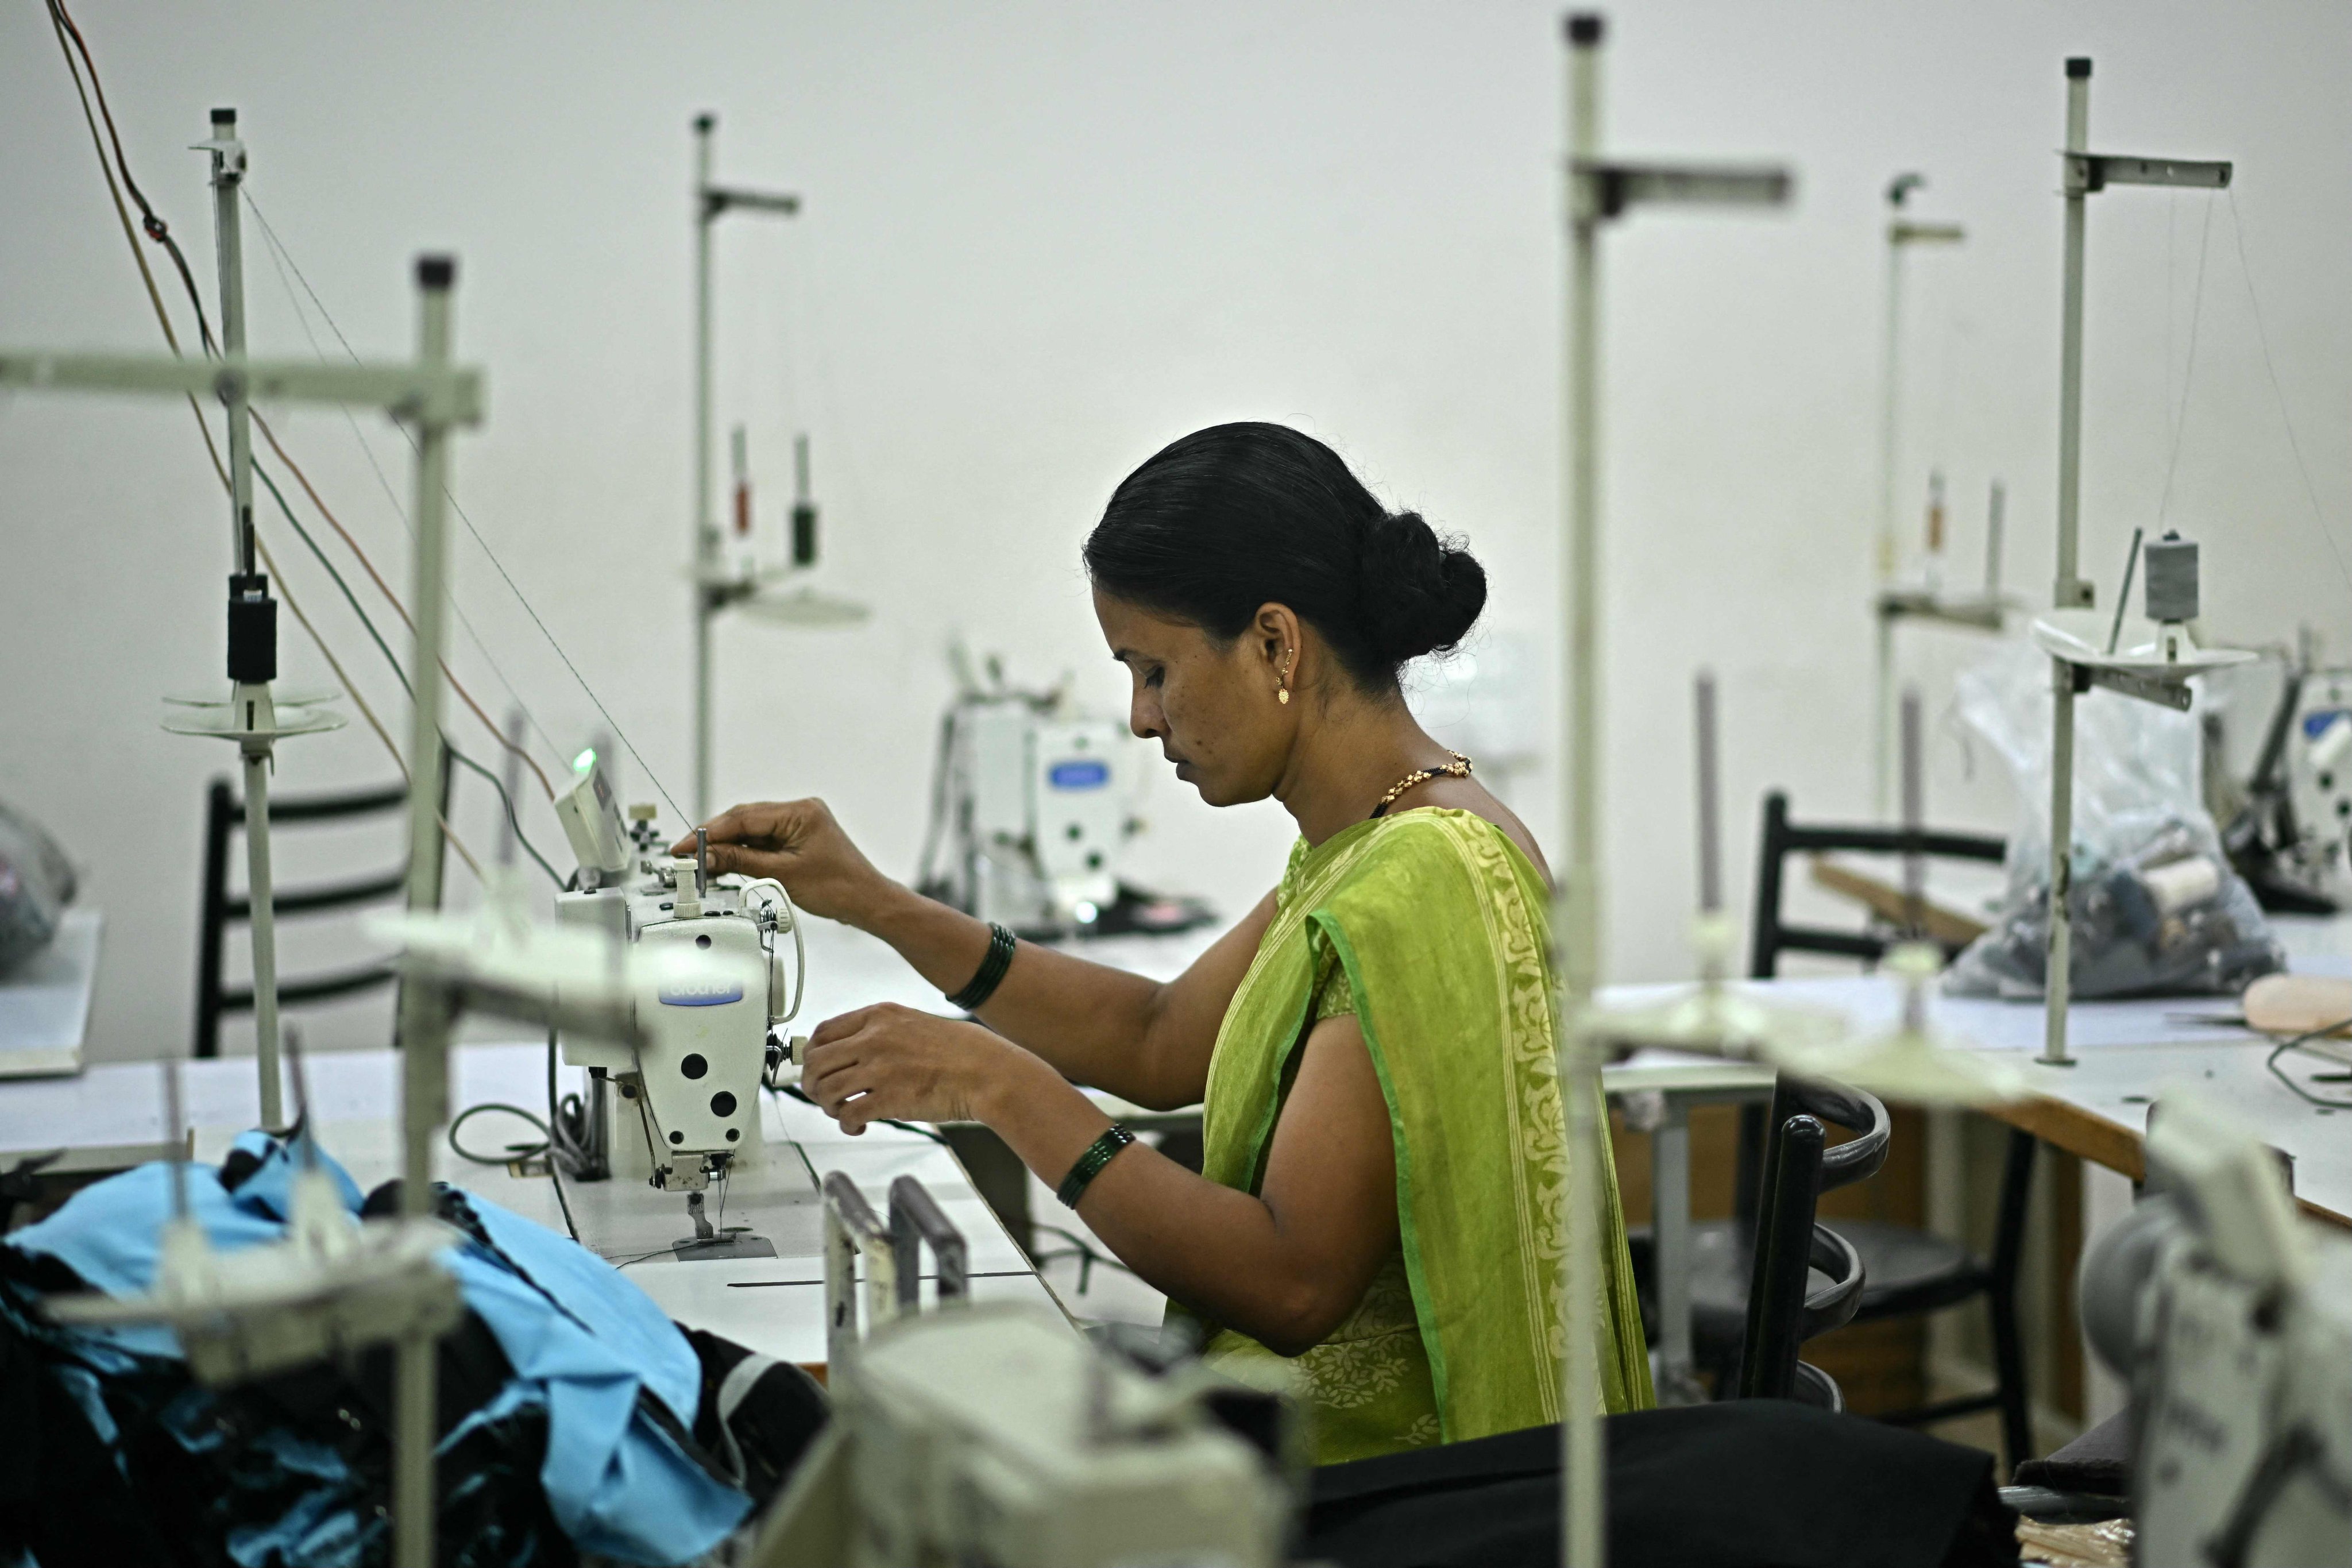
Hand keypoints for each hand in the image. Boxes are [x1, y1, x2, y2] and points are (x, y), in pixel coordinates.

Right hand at [673, 798, 888, 926]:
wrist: (867, 902)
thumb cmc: (838, 889)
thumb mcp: (782, 874)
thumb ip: (741, 861)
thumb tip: (707, 855)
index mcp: (800, 812)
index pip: (743, 817)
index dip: (710, 832)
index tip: (685, 845)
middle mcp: (800, 811)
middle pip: (744, 819)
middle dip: (714, 837)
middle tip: (685, 854)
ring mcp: (799, 823)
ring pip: (751, 830)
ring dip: (727, 846)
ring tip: (701, 862)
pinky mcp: (798, 837)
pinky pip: (763, 840)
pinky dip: (744, 852)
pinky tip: (726, 863)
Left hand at [801, 1003, 1025, 1133]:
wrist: (986, 1072)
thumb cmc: (958, 1051)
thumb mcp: (912, 1024)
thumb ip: (879, 1034)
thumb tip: (848, 1054)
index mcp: (879, 1016)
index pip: (823, 1033)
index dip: (811, 1055)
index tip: (815, 1069)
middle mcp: (874, 1038)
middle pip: (815, 1062)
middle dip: (812, 1084)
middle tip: (823, 1096)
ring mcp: (881, 1068)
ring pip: (826, 1089)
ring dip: (828, 1106)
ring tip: (843, 1112)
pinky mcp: (889, 1098)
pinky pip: (848, 1115)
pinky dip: (847, 1125)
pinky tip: (858, 1125)